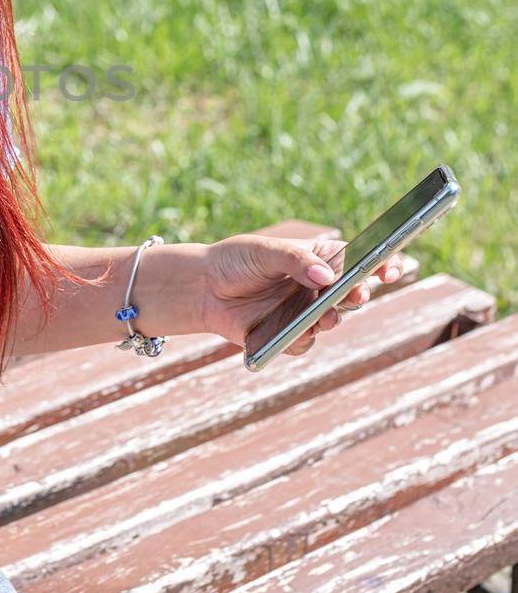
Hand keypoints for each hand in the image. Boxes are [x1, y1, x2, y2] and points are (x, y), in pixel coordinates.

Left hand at [200, 236, 404, 358]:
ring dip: (333, 320)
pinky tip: (295, 334)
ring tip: (326, 316)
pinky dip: (303, 340)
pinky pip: (305, 343)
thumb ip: (295, 260)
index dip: (382, 264)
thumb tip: (326, 276)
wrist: (204, 287)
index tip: (388, 268)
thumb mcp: (264, 250)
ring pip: (333, 321)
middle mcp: (320, 287)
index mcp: (321, 258)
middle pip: (353, 293)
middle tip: (358, 293)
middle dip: (360, 294)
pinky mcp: (290, 335)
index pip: (360, 260)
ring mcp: (306, 312)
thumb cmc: (237, 260)